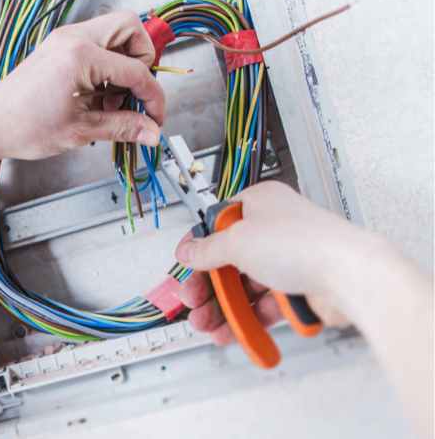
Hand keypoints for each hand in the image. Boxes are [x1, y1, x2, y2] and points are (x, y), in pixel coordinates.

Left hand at [0, 11, 164, 166]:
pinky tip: (98, 97)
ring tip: (112, 101)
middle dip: (142, 60)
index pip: (136, 70)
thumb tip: (151, 132)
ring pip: (114, 33)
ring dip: (124, 63)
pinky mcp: (59, 47)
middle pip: (130, 27)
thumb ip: (123, 127)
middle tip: (135, 93)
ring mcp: (64, 39)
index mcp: (80, 55)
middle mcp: (73, 38)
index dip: (153, 97)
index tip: (155, 118)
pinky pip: (96, 45)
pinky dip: (106, 66)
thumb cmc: (23, 127)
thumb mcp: (80, 130)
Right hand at [173, 181, 382, 343]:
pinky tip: (235, 331)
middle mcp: (275, 229)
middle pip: (229, 259)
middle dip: (208, 285)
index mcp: (260, 203)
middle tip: (193, 302)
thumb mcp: (238, 241)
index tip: (184, 266)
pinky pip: (266, 305)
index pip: (218, 224)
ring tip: (209, 325)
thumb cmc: (305, 243)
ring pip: (246, 286)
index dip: (198, 246)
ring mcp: (289, 259)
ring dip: (224, 307)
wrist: (350, 276)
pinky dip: (249, 319)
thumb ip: (207, 249)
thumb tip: (188, 250)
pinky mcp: (300, 289)